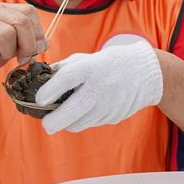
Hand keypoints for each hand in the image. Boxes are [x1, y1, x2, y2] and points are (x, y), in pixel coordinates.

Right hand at [0, 3, 44, 74]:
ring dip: (7, 52)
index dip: (37, 32)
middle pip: (21, 21)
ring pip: (8, 34)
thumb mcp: (6, 45)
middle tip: (22, 58)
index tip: (35, 49)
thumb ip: (23, 41)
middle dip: (28, 44)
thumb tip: (42, 44)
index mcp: (0, 9)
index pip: (28, 11)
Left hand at [37, 35, 163, 133]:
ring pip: (79, 123)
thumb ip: (63, 68)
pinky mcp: (114, 117)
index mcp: (91, 68)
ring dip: (69, 121)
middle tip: (46, 125)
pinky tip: (92, 107)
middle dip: (53, 122)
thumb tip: (41, 81)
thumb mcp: (87, 58)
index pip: (66, 79)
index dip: (49, 91)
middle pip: (71, 111)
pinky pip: (92, 122)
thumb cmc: (110, 63)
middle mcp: (100, 87)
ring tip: (69, 111)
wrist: (145, 73)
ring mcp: (108, 105)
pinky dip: (86, 119)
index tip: (39, 100)